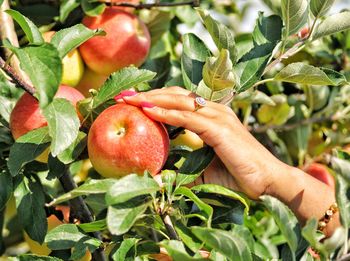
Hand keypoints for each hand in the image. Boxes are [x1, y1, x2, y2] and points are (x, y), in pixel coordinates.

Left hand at [121, 86, 287, 199]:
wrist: (267, 183)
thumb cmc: (237, 176)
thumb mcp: (202, 170)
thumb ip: (182, 170)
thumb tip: (158, 178)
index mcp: (211, 116)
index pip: (179, 100)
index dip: (155, 98)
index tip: (131, 101)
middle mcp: (215, 110)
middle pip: (175, 94)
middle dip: (147, 94)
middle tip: (122, 96)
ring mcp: (219, 117)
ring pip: (179, 100)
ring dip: (152, 99)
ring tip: (128, 100)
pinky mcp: (220, 128)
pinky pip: (188, 117)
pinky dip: (166, 113)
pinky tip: (147, 111)